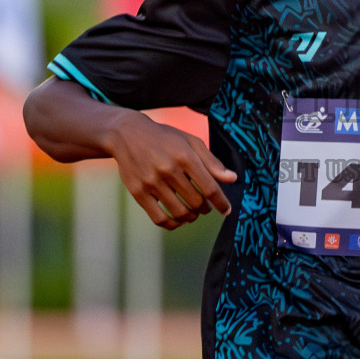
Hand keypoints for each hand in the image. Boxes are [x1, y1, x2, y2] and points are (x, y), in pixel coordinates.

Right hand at [105, 111, 236, 229]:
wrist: (127, 134)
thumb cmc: (165, 138)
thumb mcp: (190, 142)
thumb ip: (211, 161)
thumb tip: (232, 178)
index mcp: (185, 156)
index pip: (210, 187)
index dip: (222, 203)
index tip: (227, 210)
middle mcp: (168, 170)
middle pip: (196, 202)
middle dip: (205, 208)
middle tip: (205, 206)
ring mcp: (151, 182)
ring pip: (180, 212)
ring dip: (192, 217)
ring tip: (193, 213)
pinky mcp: (138, 192)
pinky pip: (159, 218)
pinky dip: (173, 224)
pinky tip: (178, 220)